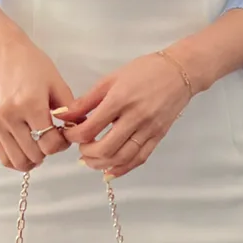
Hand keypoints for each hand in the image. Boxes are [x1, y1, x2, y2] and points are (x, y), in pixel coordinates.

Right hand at [0, 36, 73, 170]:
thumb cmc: (30, 64)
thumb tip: (78, 129)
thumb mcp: (56, 82)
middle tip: (52, 139)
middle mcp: (11, 116)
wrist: (2, 55)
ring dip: (33, 159)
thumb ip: (69, 109)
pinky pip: (4, 158)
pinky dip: (17, 160)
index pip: (49, 143)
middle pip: (35, 154)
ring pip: (18, 161)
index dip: (61, 145)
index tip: (63, 136)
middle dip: (48, 151)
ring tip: (39, 147)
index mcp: (30, 104)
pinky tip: (26, 151)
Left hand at [55, 51, 190, 177]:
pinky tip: (109, 171)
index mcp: (120, 99)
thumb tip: (63, 115)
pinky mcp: (158, 137)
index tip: (69, 134)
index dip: (74, 136)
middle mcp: (135, 117)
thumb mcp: (111, 79)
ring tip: (90, 161)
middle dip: (87, 153)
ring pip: (121, 158)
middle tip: (81, 148)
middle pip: (105, 148)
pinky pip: (138, 159)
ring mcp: (148, 129)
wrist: (179, 72)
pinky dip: (122, 169)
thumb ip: (86, 100)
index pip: (90, 128)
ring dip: (101, 164)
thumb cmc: (144, 71)